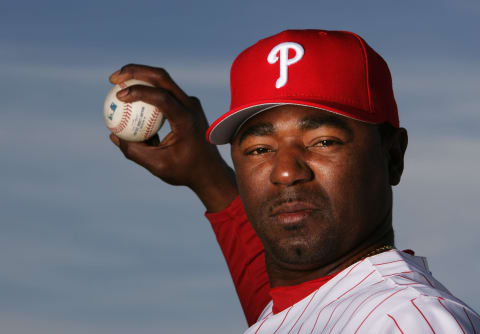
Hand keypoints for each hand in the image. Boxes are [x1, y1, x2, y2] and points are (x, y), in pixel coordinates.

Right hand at [109, 64, 236, 211]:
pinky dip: (147, 91)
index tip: (119, 95)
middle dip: (135, 72)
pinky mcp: (187, 105)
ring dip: (140, 77)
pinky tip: (130, 98)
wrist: (210, 171)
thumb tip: (113, 135)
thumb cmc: (186, 171)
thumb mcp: (158, 166)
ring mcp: (191, 103)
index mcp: (186, 119)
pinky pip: (165, 92)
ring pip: (163, 81)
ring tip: (117, 83)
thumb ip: (135, 152)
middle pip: (162, 78)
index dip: (139, 91)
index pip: (161, 97)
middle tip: (113, 78)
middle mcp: (191, 106)